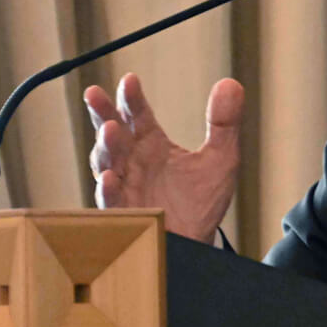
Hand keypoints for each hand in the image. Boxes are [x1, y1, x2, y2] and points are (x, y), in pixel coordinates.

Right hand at [85, 73, 242, 243]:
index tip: (129, 81)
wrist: (198, 246)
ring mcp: (126, 188)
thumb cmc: (202, 202)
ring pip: (107, 163)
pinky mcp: (127, 215)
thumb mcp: (222, 158)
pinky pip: (112, 201)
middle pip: (112, 133)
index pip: (137, 115)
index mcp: (152, 145)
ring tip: (110, 129)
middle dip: (103, 114)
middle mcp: (134, 162)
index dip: (131, 98)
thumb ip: (225, 123)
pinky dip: (109, 189)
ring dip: (106, 147)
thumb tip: (231, 83)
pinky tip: (110, 177)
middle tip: (95, 95)